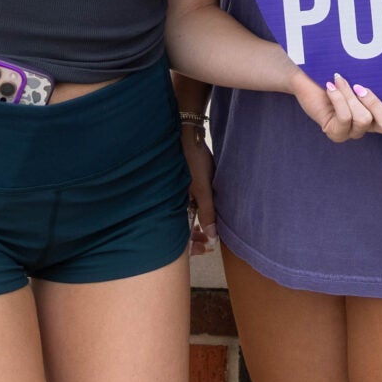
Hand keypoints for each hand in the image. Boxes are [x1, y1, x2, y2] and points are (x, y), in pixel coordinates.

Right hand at [181, 127, 215, 254]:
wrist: (187, 133)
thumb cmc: (192, 159)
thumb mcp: (202, 188)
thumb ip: (207, 212)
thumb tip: (212, 236)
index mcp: (171, 205)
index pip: (178, 234)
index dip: (190, 244)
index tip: (204, 248)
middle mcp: (170, 201)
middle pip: (180, 226)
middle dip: (194, 236)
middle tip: (209, 241)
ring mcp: (175, 192)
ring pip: (184, 215)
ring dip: (196, 223)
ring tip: (209, 228)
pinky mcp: (180, 183)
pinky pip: (187, 203)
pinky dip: (195, 210)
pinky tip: (205, 210)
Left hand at [289, 69, 381, 141]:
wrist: (307, 74)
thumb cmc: (339, 69)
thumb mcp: (364, 70)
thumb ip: (381, 71)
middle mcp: (371, 125)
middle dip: (377, 103)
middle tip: (361, 86)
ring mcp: (353, 131)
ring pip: (364, 119)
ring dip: (351, 95)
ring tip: (339, 79)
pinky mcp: (336, 132)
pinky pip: (345, 119)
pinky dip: (339, 98)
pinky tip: (331, 85)